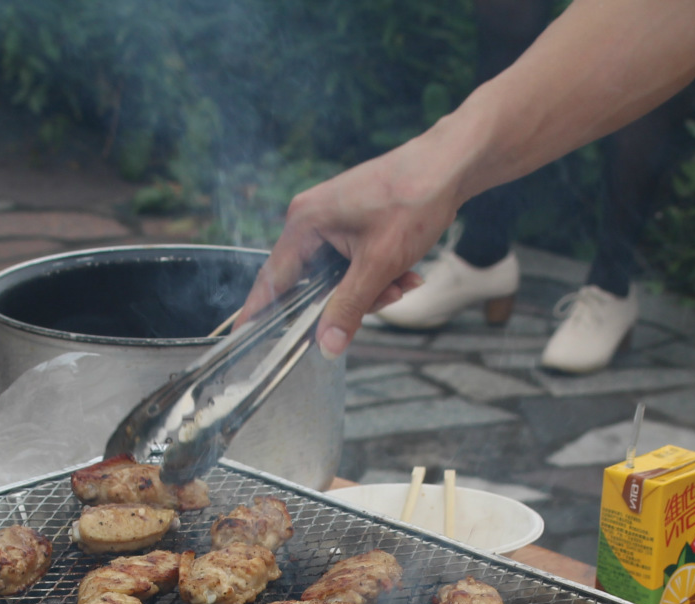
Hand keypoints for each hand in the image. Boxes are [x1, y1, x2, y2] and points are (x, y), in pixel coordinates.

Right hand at [241, 138, 459, 357]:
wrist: (450, 166)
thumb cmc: (413, 200)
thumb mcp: (379, 264)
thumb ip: (349, 308)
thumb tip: (326, 346)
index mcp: (304, 223)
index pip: (273, 279)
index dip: (260, 313)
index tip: (244, 339)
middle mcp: (310, 220)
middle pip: (313, 283)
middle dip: (352, 299)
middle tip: (386, 297)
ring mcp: (331, 220)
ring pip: (340, 277)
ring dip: (373, 288)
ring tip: (404, 280)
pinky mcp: (351, 223)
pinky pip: (355, 264)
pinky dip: (379, 273)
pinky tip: (406, 272)